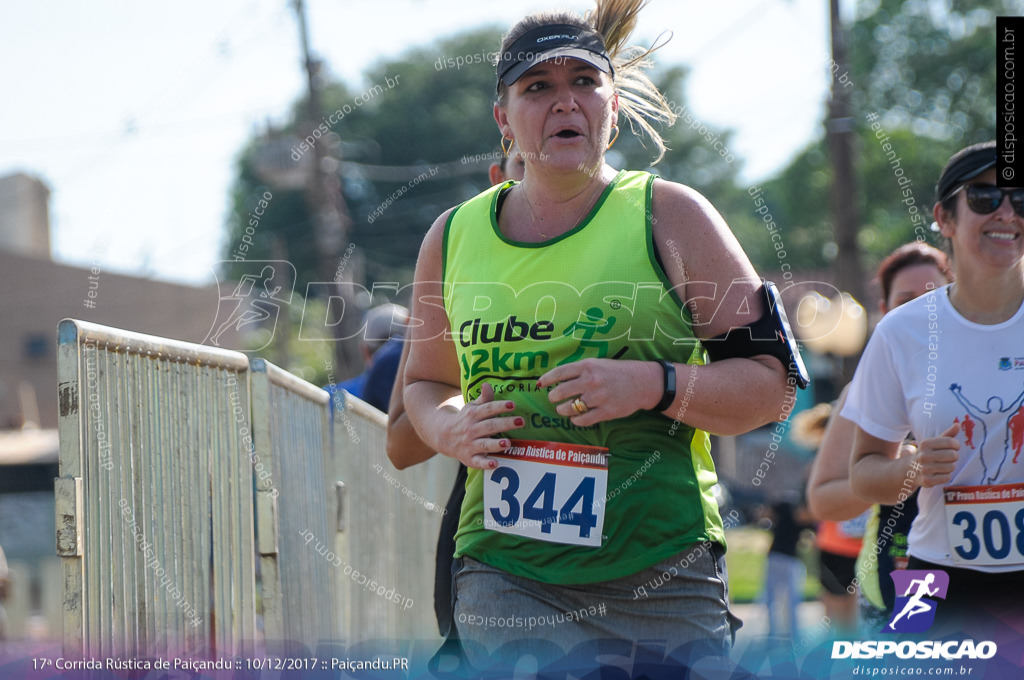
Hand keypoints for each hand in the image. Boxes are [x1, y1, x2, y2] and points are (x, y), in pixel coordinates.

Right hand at [439, 383, 523, 469]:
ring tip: (508, 443)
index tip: (513, 405)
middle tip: (521, 421)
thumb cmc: (466, 419)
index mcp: (473, 415)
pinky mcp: (469, 458)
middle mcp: (471, 430)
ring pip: (484, 444)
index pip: (488, 409)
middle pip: (489, 426)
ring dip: (495, 444)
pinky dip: (486, 464)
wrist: (444, 436)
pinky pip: (478, 462)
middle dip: (505, 424)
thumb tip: (487, 384)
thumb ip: (484, 398)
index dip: (500, 407)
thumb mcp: (472, 407)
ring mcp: (470, 445)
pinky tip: (495, 463)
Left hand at [538, 358, 661, 426]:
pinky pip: (582, 420)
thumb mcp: (598, 363)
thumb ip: (579, 370)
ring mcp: (598, 397)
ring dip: (563, 410)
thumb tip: (556, 379)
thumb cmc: (617, 372)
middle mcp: (591, 381)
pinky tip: (576, 417)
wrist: (643, 382)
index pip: (560, 373)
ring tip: (564, 409)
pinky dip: (575, 420)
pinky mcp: (606, 412)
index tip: (540, 384)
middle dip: (553, 397)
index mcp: (588, 366)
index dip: (546, 379)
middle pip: (560, 392)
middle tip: (554, 398)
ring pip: (569, 408)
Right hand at [912, 423, 959, 487]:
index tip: (953, 447)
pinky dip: (945, 476)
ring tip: (942, 466)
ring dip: (950, 467)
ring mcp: (924, 469)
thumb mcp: (934, 443)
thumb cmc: (927, 454)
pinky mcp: (927, 481)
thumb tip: (958, 424)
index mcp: (925, 443)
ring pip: (951, 467)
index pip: (951, 442)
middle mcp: (923, 456)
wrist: (909, 470)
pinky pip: (947, 478)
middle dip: (954, 457)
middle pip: (953, 455)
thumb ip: (947, 434)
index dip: (956, 445)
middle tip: (948, 458)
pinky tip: (938, 474)